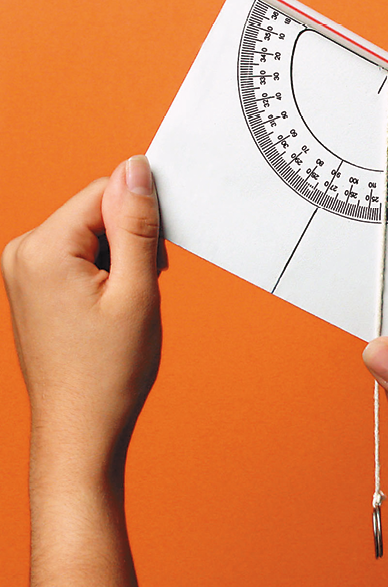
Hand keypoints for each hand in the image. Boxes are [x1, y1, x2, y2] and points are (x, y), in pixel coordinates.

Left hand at [3, 154, 163, 472]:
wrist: (80, 428)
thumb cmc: (107, 371)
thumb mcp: (137, 291)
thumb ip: (137, 225)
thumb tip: (136, 169)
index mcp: (43, 249)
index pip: (104, 192)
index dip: (142, 219)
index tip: (156, 260)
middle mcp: (22, 253)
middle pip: (96, 211)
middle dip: (131, 241)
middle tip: (141, 291)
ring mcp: (22, 271)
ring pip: (91, 234)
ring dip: (121, 259)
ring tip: (124, 306)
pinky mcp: (32, 286)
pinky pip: (78, 255)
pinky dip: (105, 273)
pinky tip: (111, 309)